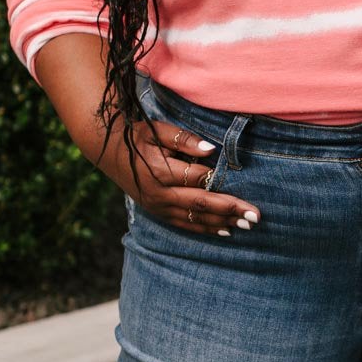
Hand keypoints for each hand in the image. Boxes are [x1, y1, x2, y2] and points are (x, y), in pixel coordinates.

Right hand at [104, 118, 261, 237]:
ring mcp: (157, 206)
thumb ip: (184, 139)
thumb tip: (211, 150)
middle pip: (200, 204)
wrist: (107, 151)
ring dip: (222, 222)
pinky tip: (224, 231)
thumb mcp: (158, 130)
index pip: (197, 178)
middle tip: (255, 216)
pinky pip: (184, 224)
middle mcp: (158, 193)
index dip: (220, 182)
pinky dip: (205, 228)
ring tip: (247, 225)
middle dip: (230, 210)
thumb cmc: (137, 136)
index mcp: (159, 171)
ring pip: (194, 218)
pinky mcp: (157, 212)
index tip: (244, 188)